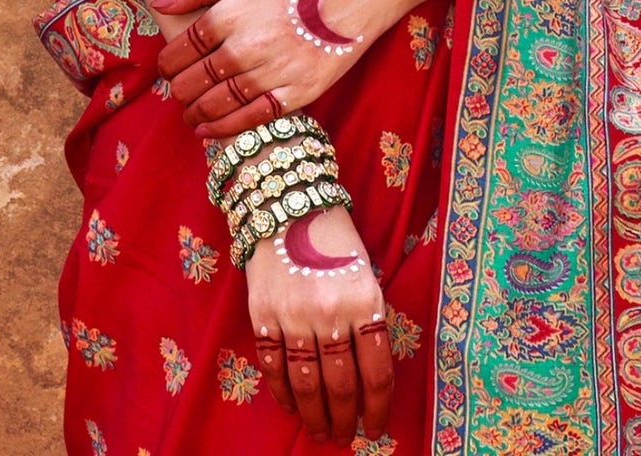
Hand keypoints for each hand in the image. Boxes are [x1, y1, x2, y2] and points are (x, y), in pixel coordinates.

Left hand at [153, 0, 402, 136]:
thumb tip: (160, 4)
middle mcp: (246, 46)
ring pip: (218, 103)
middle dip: (179, 90)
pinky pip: (252, 118)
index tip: (168, 67)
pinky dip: (225, 128)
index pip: (183, 48)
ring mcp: (272, 72)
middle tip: (179, 92)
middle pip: (195, 80)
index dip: (168, 63)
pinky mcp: (297, 92)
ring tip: (190, 115)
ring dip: (196, 113)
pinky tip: (210, 131)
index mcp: (232, 13)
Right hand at [246, 205, 392, 446]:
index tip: (375, 429)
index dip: (377, 409)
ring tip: (320, 432)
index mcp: (364, 302)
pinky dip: (283, 394)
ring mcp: (293, 316)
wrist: (290, 206)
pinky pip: (274, 368)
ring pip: (306, 385)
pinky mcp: (263, 316)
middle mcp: (330, 313)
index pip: (376, 373)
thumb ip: (368, 321)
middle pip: (340, 386)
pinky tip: (292, 406)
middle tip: (345, 437)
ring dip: (314, 416)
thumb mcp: (366, 276)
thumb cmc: (337, 241)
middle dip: (344, 419)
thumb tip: (369, 377)